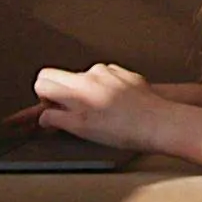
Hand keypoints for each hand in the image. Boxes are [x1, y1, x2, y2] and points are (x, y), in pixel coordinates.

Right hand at [30, 62, 168, 150]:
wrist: (158, 123)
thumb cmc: (124, 129)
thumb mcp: (83, 129)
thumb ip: (57, 119)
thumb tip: (44, 115)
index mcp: (77, 88)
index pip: (43, 80)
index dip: (43, 97)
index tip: (51, 109)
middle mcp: (91, 74)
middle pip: (61, 76)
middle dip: (60, 93)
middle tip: (71, 112)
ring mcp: (109, 71)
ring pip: (83, 78)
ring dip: (84, 92)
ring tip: (99, 113)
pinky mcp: (124, 73)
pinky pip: (104, 77)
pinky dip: (103, 89)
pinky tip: (114, 106)